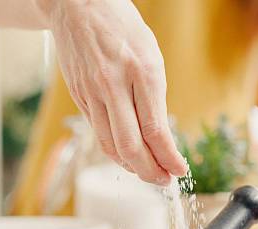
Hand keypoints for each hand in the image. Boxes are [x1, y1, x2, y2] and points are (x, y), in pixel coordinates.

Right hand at [45, 0, 186, 184]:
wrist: (78, 6)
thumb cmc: (122, 28)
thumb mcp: (151, 56)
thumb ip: (154, 96)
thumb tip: (160, 137)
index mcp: (141, 72)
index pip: (156, 130)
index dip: (169, 158)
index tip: (179, 170)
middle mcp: (114, 85)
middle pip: (131, 146)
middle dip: (150, 172)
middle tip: (163, 181)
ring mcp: (92, 93)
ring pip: (110, 146)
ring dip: (131, 167)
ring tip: (148, 172)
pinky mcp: (79, 97)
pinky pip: (98, 133)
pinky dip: (114, 150)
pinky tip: (127, 155)